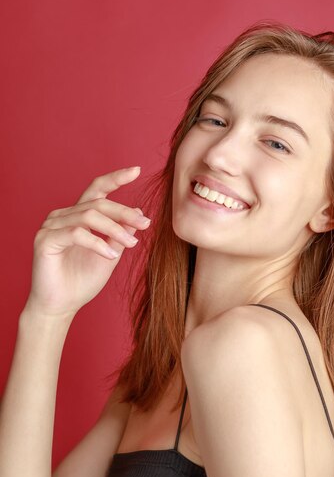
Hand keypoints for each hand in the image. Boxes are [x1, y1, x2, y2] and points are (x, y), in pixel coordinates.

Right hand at [22, 165, 151, 318]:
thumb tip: (138, 211)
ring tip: (132, 244)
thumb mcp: (111, 254)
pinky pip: (77, 233)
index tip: (137, 170)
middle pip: (99, 203)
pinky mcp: (45, 239)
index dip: (116, 178)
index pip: (98, 189)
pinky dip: (97, 243)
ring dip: (115, 229)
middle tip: (145, 223)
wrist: (62, 306)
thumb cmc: (83, 281)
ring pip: (89, 216)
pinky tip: (111, 255)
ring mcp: (52, 225)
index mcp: (79, 215)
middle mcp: (64, 215)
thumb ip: (121, 233)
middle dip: (125, 212)